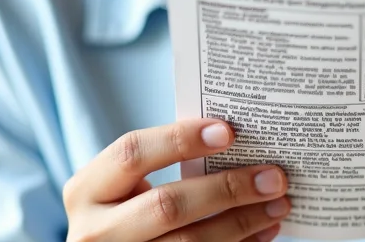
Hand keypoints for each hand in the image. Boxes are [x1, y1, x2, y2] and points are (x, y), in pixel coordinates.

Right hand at [64, 118, 290, 241]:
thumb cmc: (125, 211)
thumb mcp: (125, 187)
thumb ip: (161, 163)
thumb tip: (234, 139)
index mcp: (86, 190)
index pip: (132, 154)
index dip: (179, 140)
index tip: (229, 132)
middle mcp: (95, 231)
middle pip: (166, 205)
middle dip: (227, 188)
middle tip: (274, 176)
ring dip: (242, 222)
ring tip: (278, 204)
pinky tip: (263, 231)